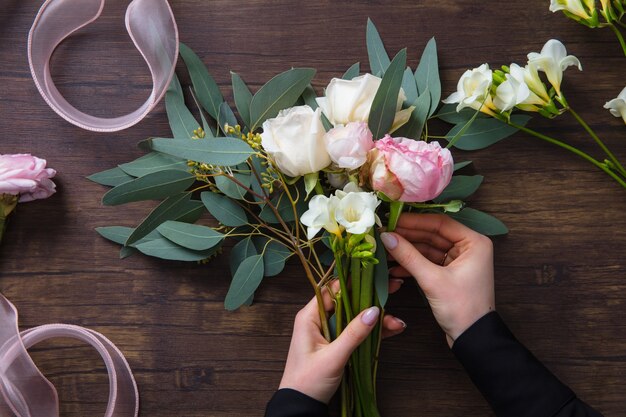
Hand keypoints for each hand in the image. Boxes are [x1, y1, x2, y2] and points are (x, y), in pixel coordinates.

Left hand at [279, 280, 405, 403]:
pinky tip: (391, 330)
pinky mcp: (338, 343)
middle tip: (394, 288)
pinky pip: (357, 331)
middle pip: (348, 301)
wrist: (301, 406)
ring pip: (356, 317)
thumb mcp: (333, 357)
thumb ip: (353, 333)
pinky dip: (373, 331)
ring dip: (376, 319)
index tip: (375, 273)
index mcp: (309, 316)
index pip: (333, 289)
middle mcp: (318, 319)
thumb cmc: (308, 381)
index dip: (354, 279)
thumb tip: (373, 311)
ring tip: (397, 323)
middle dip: (372, 298)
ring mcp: (329, 331)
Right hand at [380, 213, 494, 346]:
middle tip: (384, 233)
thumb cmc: (461, 307)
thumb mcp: (432, 280)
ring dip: (407, 250)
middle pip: (433, 234)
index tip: (392, 220)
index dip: (415, 221)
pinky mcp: (449, 274)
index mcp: (474, 243)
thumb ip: (408, 256)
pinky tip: (394, 268)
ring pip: (428, 248)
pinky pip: (428, 262)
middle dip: (408, 236)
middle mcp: (468, 248)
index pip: (440, 223)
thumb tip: (386, 236)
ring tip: (385, 250)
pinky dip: (412, 264)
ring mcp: (458, 261)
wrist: (473, 339)